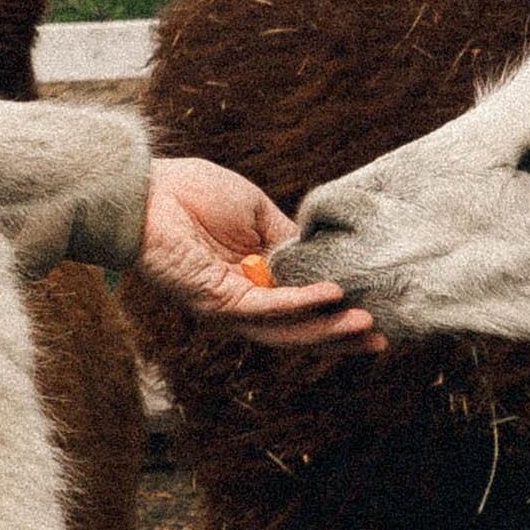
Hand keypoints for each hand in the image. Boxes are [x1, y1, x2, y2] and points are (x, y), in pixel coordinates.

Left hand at [138, 156, 384, 355]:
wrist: (147, 189)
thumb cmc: (193, 192)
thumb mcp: (256, 211)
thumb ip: (287, 237)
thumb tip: (321, 256)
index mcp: (253, 278)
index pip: (301, 306)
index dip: (336, 311)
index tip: (376, 311)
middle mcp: (243, 300)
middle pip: (298, 329)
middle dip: (340, 336)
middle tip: (382, 340)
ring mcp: (228, 305)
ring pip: (285, 328)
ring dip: (328, 327)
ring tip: (366, 323)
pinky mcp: (215, 300)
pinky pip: (266, 307)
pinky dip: (301, 303)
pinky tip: (332, 295)